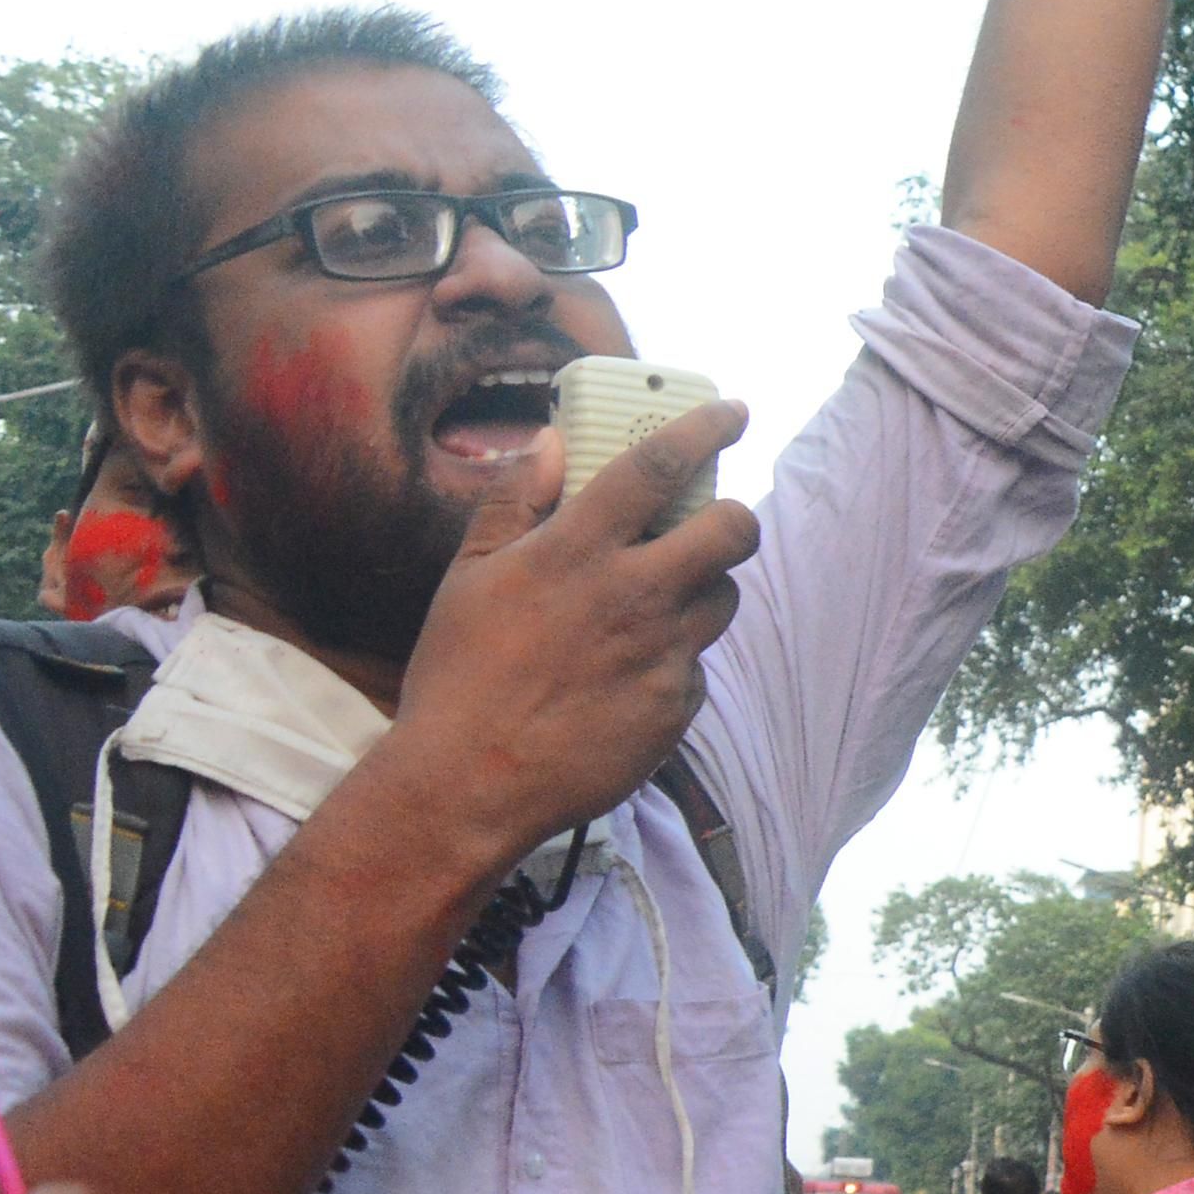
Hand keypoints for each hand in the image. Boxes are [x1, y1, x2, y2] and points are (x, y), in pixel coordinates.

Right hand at [382, 401, 757, 875]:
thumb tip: (548, 440)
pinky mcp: (676, 708)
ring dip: (704, 589)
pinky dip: (673, 658)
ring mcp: (663, 654)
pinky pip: (695, 665)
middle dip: (735, 517)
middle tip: (719, 521)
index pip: (658, 466)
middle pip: (732, 532)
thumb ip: (513, 501)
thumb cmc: (458, 675)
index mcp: (577, 551)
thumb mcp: (468, 576)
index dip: (703, 429)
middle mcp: (634, 595)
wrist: (469, 782)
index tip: (731, 411)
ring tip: (654, 602)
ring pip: (722, 599)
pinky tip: (625, 675)